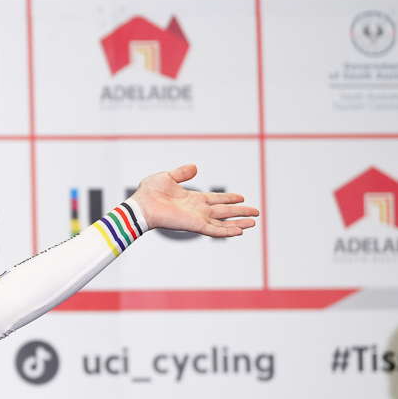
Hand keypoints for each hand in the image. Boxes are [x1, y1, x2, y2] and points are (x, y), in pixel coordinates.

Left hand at [129, 164, 259, 236]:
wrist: (140, 205)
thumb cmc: (149, 193)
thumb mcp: (167, 177)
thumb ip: (181, 173)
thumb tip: (194, 167)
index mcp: (192, 199)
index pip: (216, 199)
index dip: (229, 198)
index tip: (242, 197)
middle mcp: (197, 210)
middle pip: (224, 211)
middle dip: (240, 212)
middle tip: (256, 213)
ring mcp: (197, 219)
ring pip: (223, 222)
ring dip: (239, 223)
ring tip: (254, 223)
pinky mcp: (194, 225)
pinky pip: (214, 230)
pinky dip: (227, 231)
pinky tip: (240, 231)